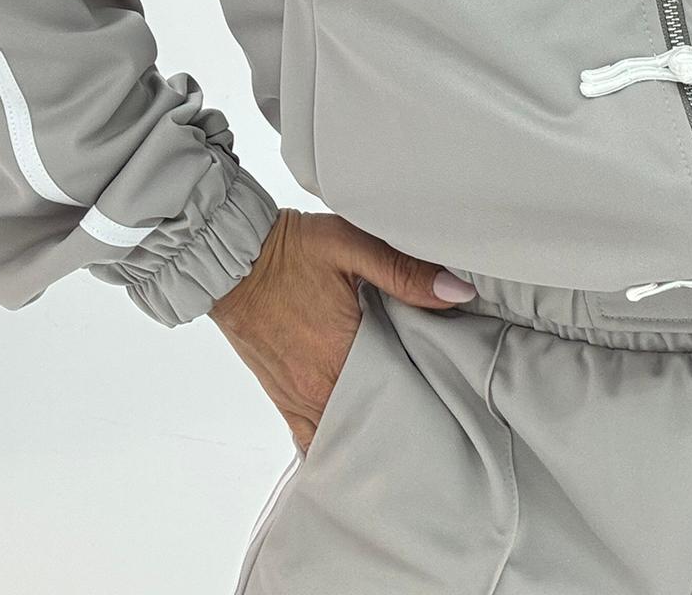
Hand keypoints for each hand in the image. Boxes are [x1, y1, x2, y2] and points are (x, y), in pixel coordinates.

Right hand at [207, 208, 475, 452]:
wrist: (233, 258)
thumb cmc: (292, 250)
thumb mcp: (351, 244)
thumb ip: (405, 271)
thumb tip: (458, 293)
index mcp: (345, 351)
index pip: (403, 392)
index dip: (430, 395)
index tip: (452, 395)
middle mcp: (322, 385)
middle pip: (378, 420)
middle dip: (406, 419)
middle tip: (435, 415)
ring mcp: (301, 398)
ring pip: (348, 435)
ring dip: (372, 433)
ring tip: (402, 430)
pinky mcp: (284, 398)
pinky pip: (313, 440)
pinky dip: (336, 444)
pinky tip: (357, 446)